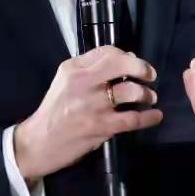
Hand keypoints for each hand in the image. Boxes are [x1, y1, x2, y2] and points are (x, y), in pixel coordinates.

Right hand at [14, 46, 162, 182]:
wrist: (39, 143)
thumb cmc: (55, 110)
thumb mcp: (65, 81)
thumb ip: (91, 68)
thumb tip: (127, 59)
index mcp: (73, 69)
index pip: (108, 52)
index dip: (127, 56)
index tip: (134, 64)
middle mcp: (83, 83)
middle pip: (121, 64)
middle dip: (142, 68)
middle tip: (150, 75)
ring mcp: (93, 105)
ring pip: (131, 91)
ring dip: (146, 94)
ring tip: (149, 98)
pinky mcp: (101, 127)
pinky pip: (133, 119)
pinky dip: (149, 117)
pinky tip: (155, 116)